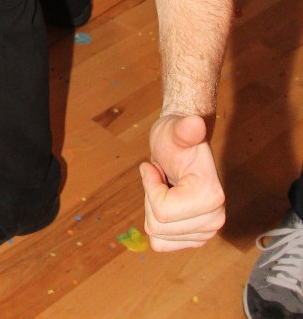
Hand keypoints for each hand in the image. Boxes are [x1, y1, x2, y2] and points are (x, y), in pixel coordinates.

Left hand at [140, 114, 224, 250]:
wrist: (181, 146)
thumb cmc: (176, 137)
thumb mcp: (175, 131)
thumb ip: (184, 129)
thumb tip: (195, 122)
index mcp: (212, 198)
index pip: (161, 211)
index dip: (150, 187)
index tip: (155, 167)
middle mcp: (214, 220)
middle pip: (158, 226)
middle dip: (151, 198)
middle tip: (161, 177)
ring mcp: (206, 233)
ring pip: (158, 235)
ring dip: (154, 209)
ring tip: (166, 187)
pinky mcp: (195, 239)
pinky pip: (161, 244)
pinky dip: (157, 223)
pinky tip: (166, 202)